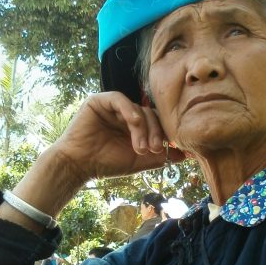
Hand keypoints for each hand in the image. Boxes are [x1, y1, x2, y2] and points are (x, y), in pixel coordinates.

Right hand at [51, 92, 185, 183]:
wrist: (80, 165)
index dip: (166, 134)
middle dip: (156, 132)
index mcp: (136, 126)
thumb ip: (160, 156)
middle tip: (155, 149)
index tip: (173, 148)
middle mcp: (126, 114)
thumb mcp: (139, 161)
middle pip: (151, 115)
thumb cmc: (107, 163)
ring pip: (138, 109)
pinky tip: (133, 124)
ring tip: (141, 147)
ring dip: (143, 128)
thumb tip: (185, 155)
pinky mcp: (100, 101)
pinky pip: (119, 99)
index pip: (157, 123)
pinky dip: (129, 110)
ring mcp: (114, 107)